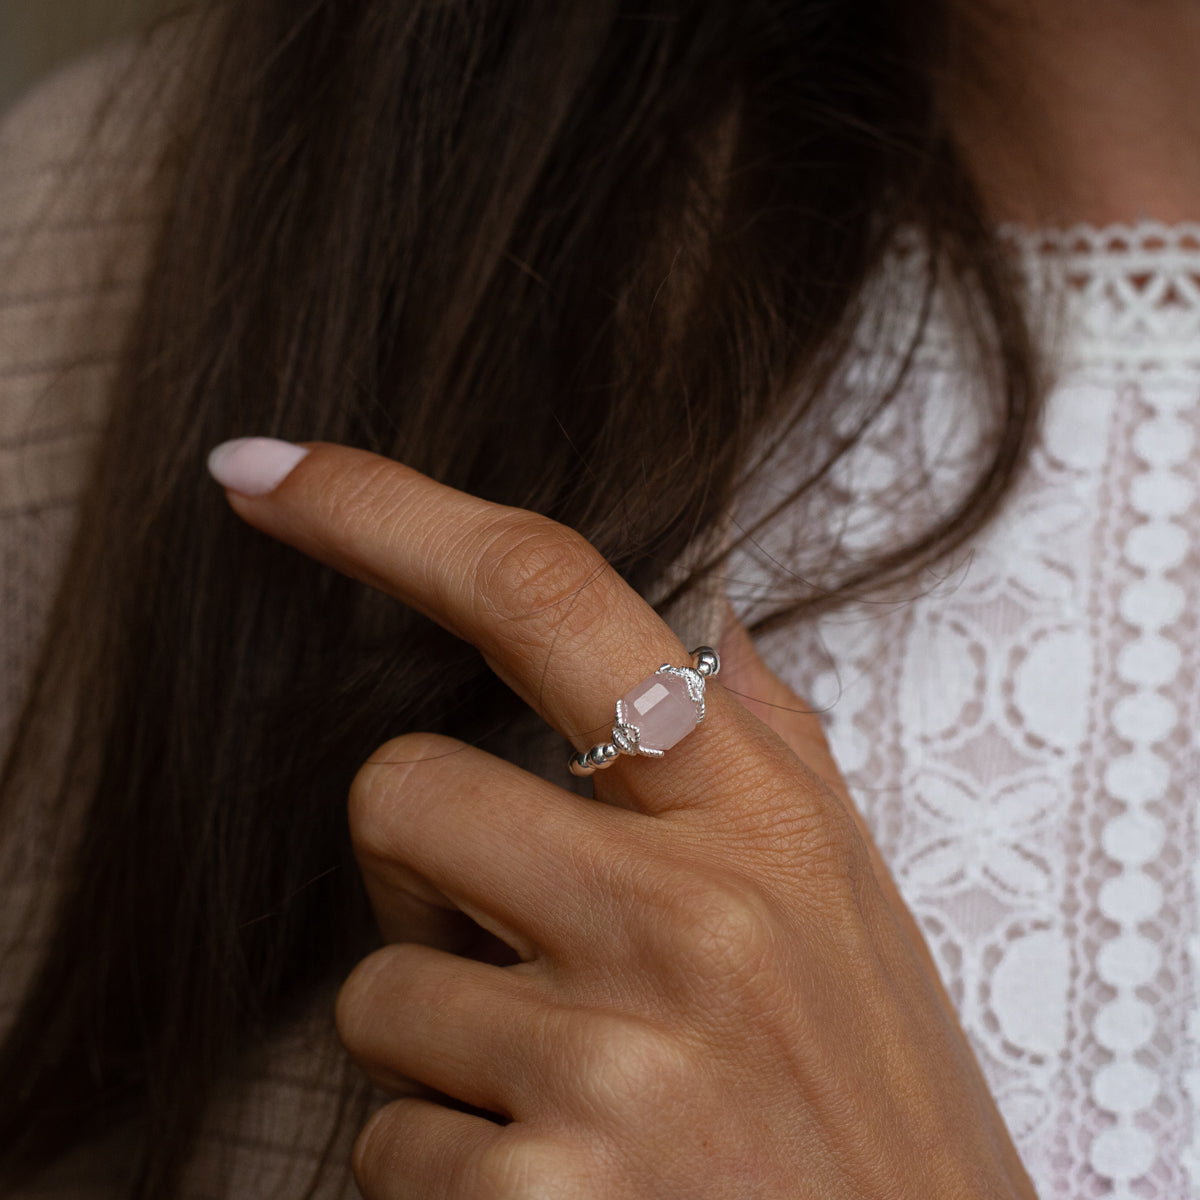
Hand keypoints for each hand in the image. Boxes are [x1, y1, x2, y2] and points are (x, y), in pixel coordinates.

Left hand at [211, 439, 1035, 1199]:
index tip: (264, 474)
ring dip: (445, 1041)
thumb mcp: (850, 899)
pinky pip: (387, 1143)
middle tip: (517, 944)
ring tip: (578, 1092)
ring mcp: (613, 1061)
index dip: (385, 513)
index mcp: (756, 815)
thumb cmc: (877, 1100)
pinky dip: (447, 1167)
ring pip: (376, 992)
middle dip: (420, 871)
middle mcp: (685, 915)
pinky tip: (567, 1187)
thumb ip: (767, 746)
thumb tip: (709, 623)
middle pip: (398, 793)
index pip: (545, 597)